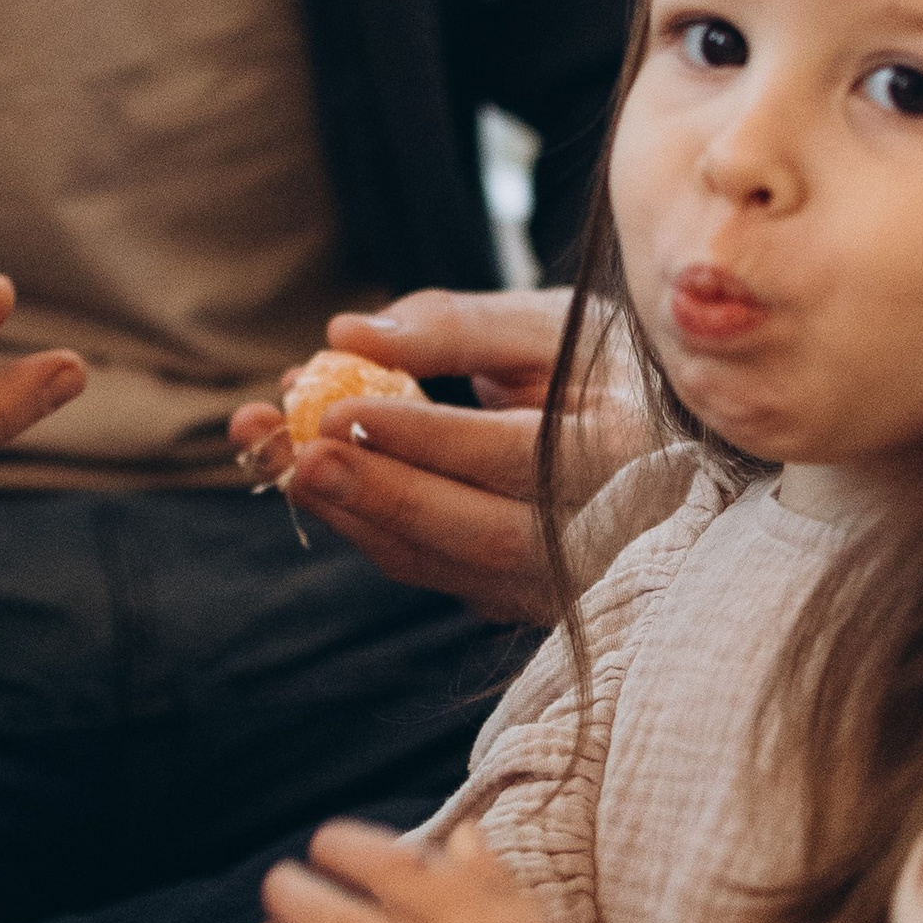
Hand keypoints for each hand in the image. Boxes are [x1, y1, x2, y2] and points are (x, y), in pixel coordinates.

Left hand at [228, 289, 646, 627]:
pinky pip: (430, 569)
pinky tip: (307, 475)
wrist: (651, 439)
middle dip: (378, 493)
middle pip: (479, 532)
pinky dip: (363, 525)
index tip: (342, 407)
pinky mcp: (515, 598)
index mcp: (629, 451)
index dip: (427, 438)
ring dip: (349, 512)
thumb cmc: (594, 363)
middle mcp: (607, 533)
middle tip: (298, 453)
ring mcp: (561, 581)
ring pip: (443, 563)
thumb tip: (347, 333)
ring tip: (271, 453)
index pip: (517, 457)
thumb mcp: (544, 323)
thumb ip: (453, 325)